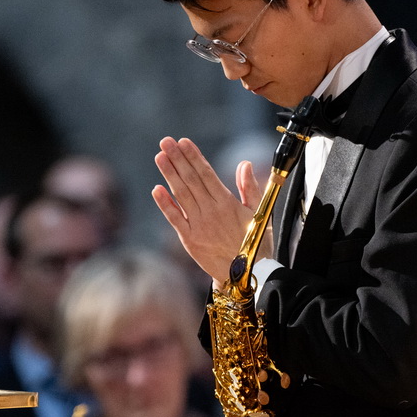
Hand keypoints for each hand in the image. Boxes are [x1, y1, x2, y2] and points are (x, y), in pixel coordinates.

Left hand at [153, 139, 267, 284]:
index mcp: (227, 203)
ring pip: (181, 195)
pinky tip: (156, 189)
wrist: (248, 275)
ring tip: (160, 156)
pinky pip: (175, 219)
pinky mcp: (190, 240)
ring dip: (169, 174)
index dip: (194, 157)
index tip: (183, 141)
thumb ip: (250, 188)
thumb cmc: (256, 243)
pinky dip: (165, 204)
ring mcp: (199, 225)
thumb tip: (245, 164)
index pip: (207, 174)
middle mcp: (211, 211)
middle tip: (166, 141)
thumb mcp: (259, 213)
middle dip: (178, 159)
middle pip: (191, 180)